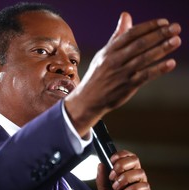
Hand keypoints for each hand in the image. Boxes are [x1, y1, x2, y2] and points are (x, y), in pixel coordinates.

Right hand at [65, 12, 180, 136]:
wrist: (88, 99)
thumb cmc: (97, 75)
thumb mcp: (103, 54)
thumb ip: (117, 37)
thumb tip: (126, 15)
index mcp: (109, 51)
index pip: (130, 34)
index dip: (148, 27)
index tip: (163, 22)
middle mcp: (114, 60)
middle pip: (139, 44)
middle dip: (159, 35)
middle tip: (175, 28)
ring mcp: (121, 74)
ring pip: (144, 59)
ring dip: (162, 49)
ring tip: (176, 41)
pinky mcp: (127, 86)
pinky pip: (145, 76)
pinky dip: (158, 69)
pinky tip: (171, 63)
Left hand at [96, 150, 150, 189]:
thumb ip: (102, 179)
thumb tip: (101, 164)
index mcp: (125, 174)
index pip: (127, 156)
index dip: (121, 154)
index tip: (112, 159)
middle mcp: (134, 178)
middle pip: (135, 160)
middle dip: (122, 164)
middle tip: (113, 175)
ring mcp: (141, 187)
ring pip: (140, 172)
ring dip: (125, 178)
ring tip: (117, 188)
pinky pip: (144, 186)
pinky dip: (132, 189)